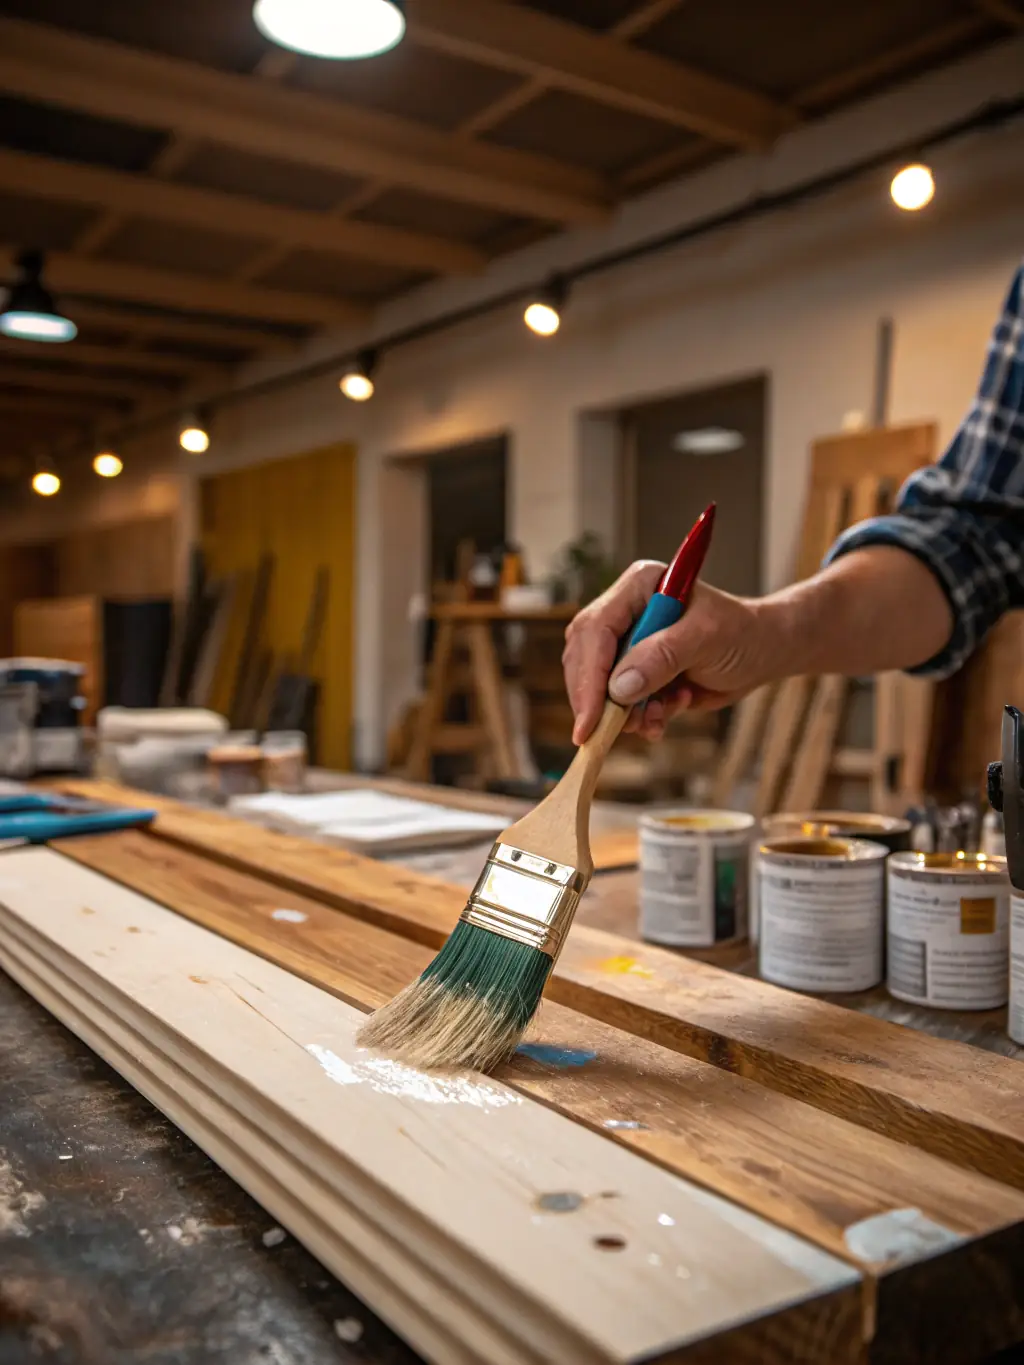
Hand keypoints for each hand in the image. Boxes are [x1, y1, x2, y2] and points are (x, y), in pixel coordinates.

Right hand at [562, 560, 770, 743]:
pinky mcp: (637, 672)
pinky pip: (620, 702)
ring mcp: (629, 643)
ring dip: (623, 712)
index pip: (596, 630)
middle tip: (603, 733)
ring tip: (656, 721)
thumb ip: (662, 658)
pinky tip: (666, 716)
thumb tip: (619, 688)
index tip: (590, 717)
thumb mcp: (706, 639)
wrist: (764, 654)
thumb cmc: (742, 634)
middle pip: (585, 657)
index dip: (589, 675)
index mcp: (638, 587)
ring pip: (599, 684)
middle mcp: (626, 611)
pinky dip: (640, 718)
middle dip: (597, 699)